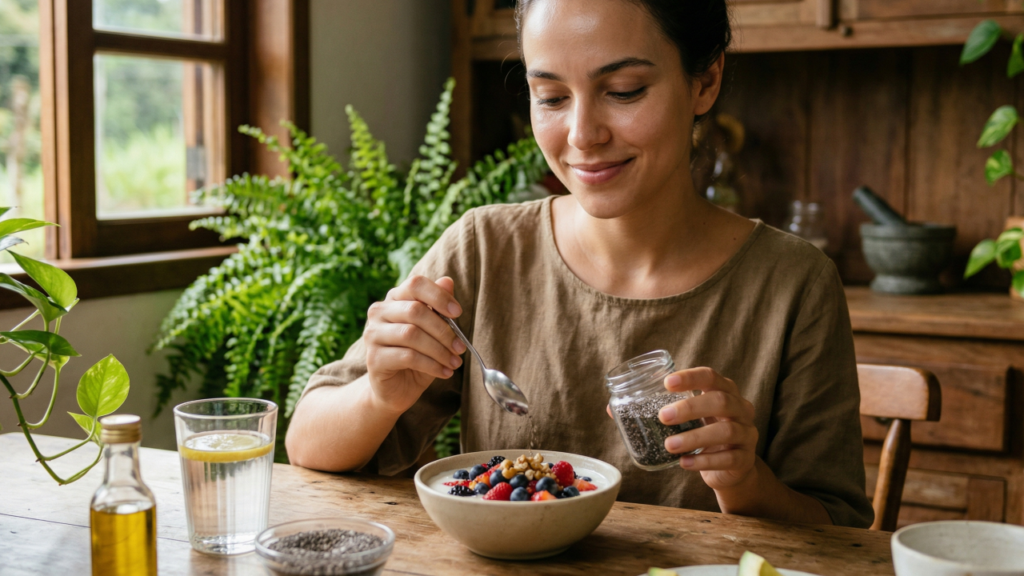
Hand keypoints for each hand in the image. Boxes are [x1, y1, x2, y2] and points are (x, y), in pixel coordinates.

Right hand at [364, 275, 465, 413]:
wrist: (396, 388)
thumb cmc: (417, 355)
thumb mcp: (433, 332)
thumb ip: (438, 307)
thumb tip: (448, 281)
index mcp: (394, 298)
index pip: (415, 284)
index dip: (438, 295)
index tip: (458, 312)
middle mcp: (379, 312)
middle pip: (415, 311)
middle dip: (443, 330)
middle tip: (460, 347)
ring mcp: (373, 334)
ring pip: (411, 335)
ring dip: (439, 350)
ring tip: (454, 363)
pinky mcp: (374, 358)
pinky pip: (408, 357)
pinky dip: (432, 365)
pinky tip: (444, 372)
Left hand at [658, 367, 757, 489]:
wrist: (731, 468)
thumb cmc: (705, 434)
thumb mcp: (691, 418)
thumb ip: (666, 410)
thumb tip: (617, 410)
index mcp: (726, 392)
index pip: (711, 377)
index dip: (690, 377)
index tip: (667, 383)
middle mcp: (741, 409)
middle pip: (721, 401)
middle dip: (690, 408)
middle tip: (663, 417)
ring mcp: (747, 434)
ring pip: (726, 430)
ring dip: (694, 437)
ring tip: (669, 445)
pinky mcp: (746, 459)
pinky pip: (728, 458)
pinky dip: (703, 461)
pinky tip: (684, 463)